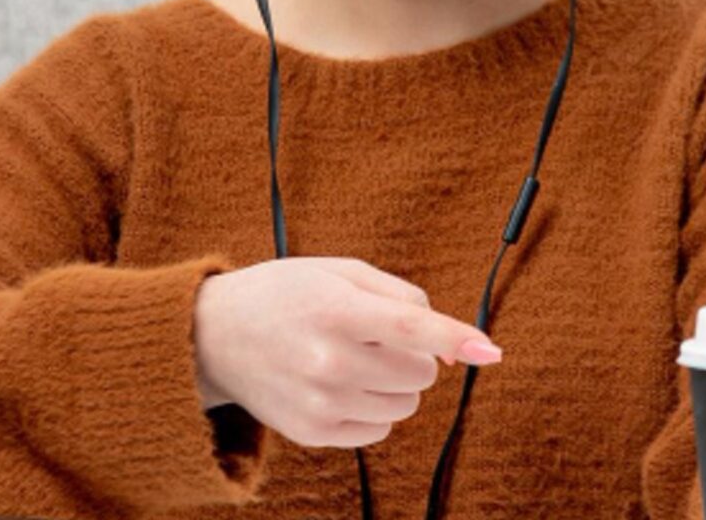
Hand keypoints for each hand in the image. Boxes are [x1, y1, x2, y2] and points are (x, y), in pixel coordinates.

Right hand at [193, 256, 501, 448]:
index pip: (412, 328)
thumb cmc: (285, 295)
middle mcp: (329, 361)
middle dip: (416, 356)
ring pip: (407, 405)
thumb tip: (454, 346)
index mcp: (337, 311)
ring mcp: (321, 403)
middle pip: (421, 373)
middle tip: (376, 337)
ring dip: (397, 384)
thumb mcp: (340, 272)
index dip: (456, 338)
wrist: (214, 335)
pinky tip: (344, 385)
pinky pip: (381, 429)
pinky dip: (376, 408)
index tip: (491, 351)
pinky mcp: (314, 433)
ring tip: (356, 359)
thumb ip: (403, 298)